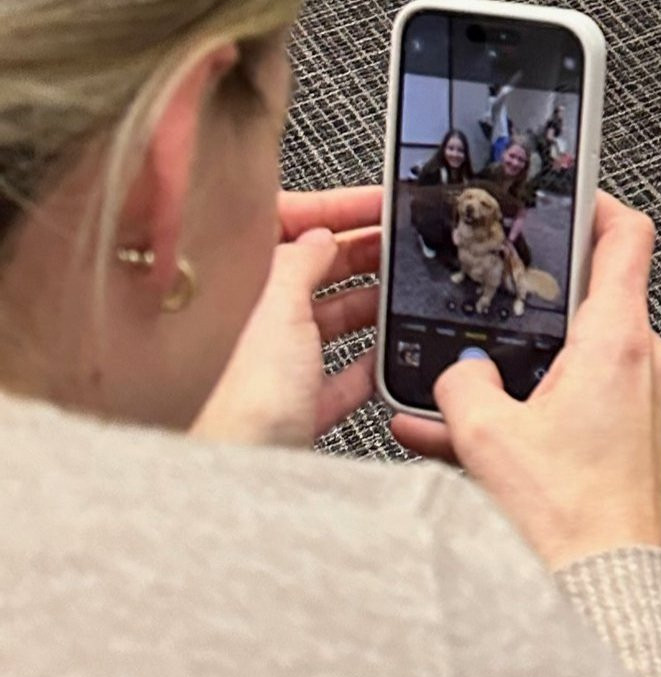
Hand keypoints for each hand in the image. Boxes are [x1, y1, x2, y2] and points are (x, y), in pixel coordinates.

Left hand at [190, 187, 385, 446]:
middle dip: (362, 255)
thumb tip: (323, 233)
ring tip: (408, 294)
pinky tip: (393, 353)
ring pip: (331, 320)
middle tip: (405, 244)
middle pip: (314, 271)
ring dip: (372, 306)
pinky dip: (370, 361)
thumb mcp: (279, 305)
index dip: (337, 208)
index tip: (382, 202)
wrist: (235, 475)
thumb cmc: (242, 396)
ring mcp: (276, 363)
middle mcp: (253, 320)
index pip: (287, 225)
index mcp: (241, 286)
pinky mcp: (298, 405)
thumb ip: (303, 258)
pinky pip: (342, 373)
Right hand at [392, 194, 660, 570]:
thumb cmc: (572, 519)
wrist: (605, 589)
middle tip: (483, 291)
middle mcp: (638, 363)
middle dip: (523, 299)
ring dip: (507, 367)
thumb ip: (464, 383)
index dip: (597, 201)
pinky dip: (516, 411)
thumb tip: (458, 370)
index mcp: (619, 341)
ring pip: (562, 359)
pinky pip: (561, 406)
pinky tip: (454, 434)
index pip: (627, 235)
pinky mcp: (620, 440)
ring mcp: (633, 402)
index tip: (566, 189)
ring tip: (448, 383)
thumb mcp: (490, 437)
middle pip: (584, 298)